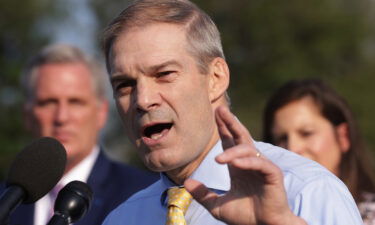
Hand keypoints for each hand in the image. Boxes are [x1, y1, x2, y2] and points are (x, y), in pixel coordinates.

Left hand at [184, 106, 306, 224]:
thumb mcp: (218, 206)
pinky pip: (260, 164)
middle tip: (220, 110)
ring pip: (248, 150)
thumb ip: (203, 194)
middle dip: (231, 123)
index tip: (215, 114)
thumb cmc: (246, 217)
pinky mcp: (273, 175)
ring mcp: (262, 167)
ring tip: (218, 160)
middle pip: (240, 137)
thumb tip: (186, 183)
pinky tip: (235, 163)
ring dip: (233, 152)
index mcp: (238, 167)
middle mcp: (250, 163)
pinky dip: (248, 162)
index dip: (223, 128)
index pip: (230, 142)